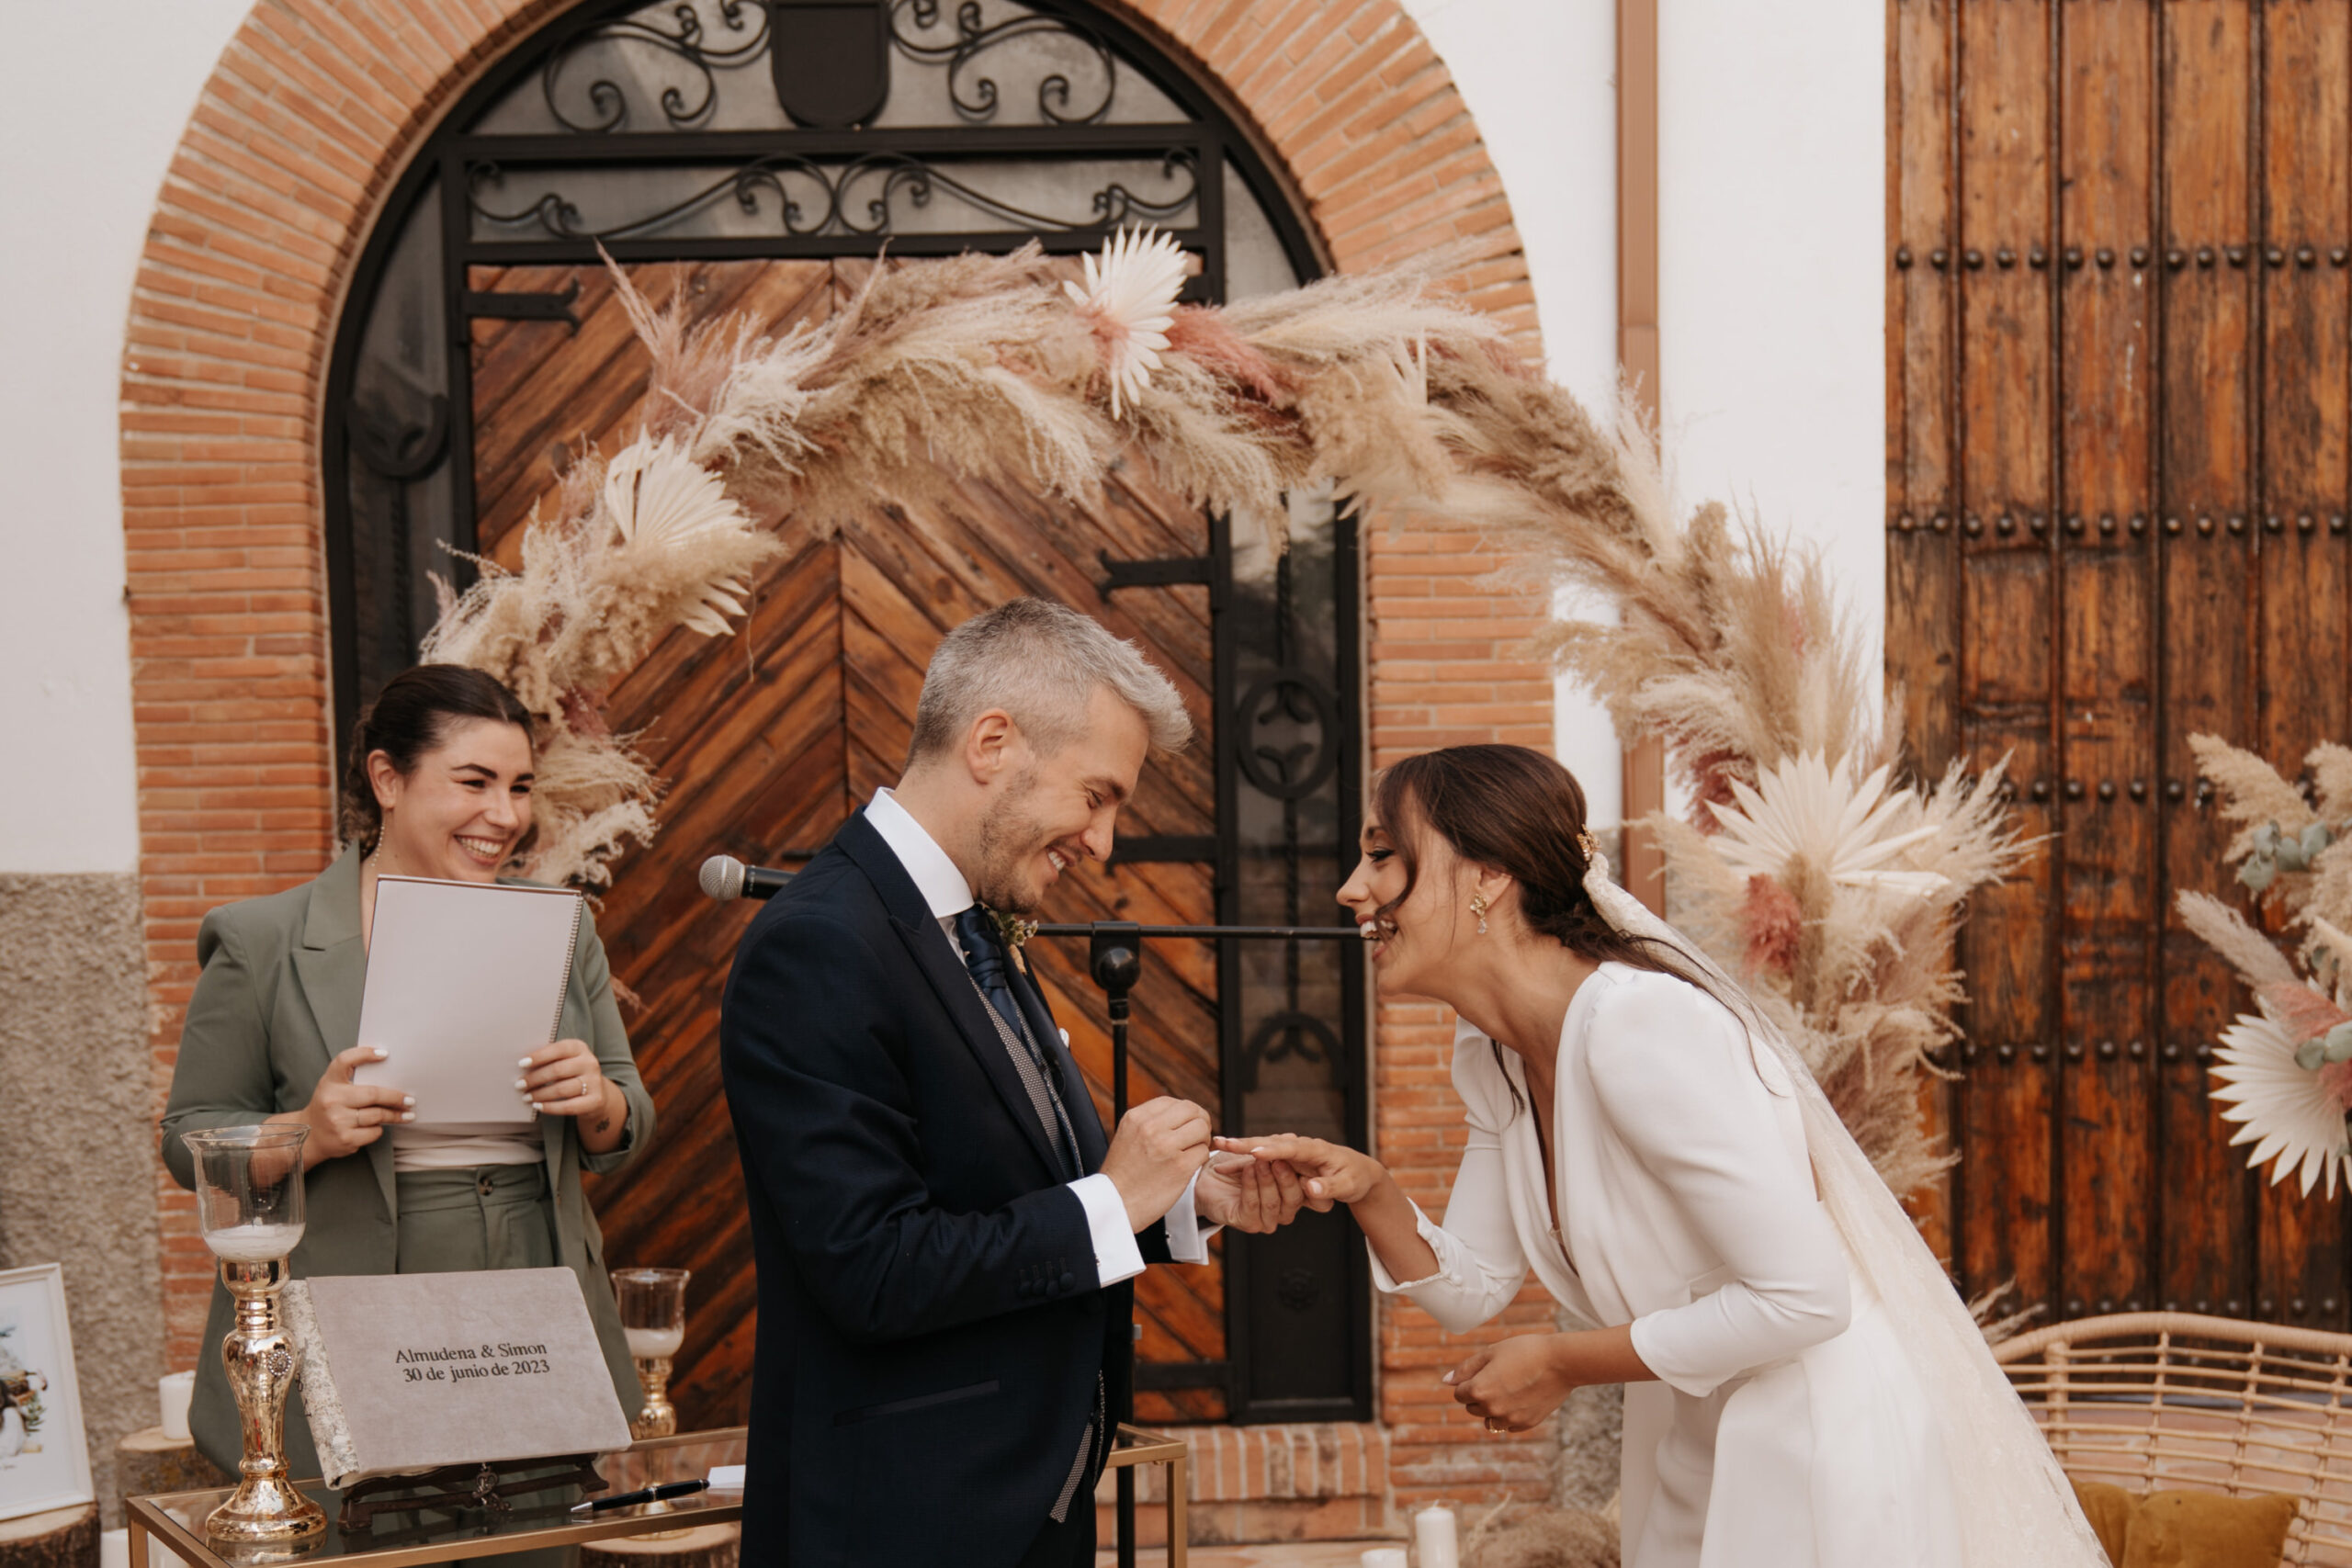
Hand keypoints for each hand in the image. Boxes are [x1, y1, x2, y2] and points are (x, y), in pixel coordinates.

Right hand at [286, 1045, 411, 1164]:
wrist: (308, 1136)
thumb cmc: (328, 1106)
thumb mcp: (332, 1086)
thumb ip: (352, 1077)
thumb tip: (388, 1069)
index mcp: (329, 1082)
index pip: (344, 1061)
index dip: (364, 1054)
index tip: (385, 1054)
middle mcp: (331, 1100)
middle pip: (373, 1094)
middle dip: (396, 1098)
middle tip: (410, 1100)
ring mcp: (337, 1121)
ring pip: (377, 1115)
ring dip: (394, 1115)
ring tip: (406, 1115)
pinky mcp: (345, 1139)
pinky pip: (374, 1132)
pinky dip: (379, 1129)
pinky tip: (378, 1127)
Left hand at [521, 1038, 608, 1118]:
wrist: (597, 1091)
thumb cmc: (571, 1073)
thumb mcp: (564, 1059)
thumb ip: (548, 1059)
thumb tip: (522, 1065)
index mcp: (579, 1048)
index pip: (558, 1049)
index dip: (539, 1056)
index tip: (521, 1064)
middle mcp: (589, 1063)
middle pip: (557, 1070)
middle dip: (535, 1078)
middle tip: (519, 1085)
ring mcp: (594, 1082)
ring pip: (561, 1089)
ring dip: (539, 1094)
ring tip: (526, 1097)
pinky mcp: (595, 1100)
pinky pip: (568, 1106)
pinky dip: (550, 1108)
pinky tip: (538, 1106)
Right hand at [1100, 1097, 1210, 1231]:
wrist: (1115, 1205)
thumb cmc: (1122, 1175)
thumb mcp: (1127, 1136)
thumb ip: (1150, 1122)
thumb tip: (1178, 1113)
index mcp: (1136, 1118)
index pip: (1172, 1102)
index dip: (1184, 1113)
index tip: (1185, 1125)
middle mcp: (1151, 1128)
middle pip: (1192, 1110)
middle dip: (1199, 1122)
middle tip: (1196, 1137)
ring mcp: (1166, 1146)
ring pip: (1202, 1128)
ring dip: (1202, 1140)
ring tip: (1191, 1152)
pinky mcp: (1180, 1166)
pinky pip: (1203, 1152)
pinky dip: (1200, 1158)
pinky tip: (1188, 1166)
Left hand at [1194, 1152, 1308, 1233]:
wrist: (1206, 1176)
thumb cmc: (1234, 1165)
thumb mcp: (1258, 1155)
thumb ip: (1275, 1152)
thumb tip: (1293, 1138)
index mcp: (1290, 1195)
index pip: (1303, 1187)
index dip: (1297, 1171)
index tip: (1291, 1153)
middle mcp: (1282, 1211)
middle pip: (1293, 1198)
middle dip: (1285, 1178)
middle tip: (1277, 1160)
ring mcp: (1266, 1220)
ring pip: (1273, 1203)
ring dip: (1265, 1180)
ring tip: (1258, 1162)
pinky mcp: (1248, 1224)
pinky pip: (1252, 1205)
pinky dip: (1250, 1186)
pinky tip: (1247, 1170)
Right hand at [1212, 1133, 1387, 1210]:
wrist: (1359, 1171)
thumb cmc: (1355, 1178)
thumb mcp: (1347, 1186)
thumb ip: (1328, 1189)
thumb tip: (1311, 1189)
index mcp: (1316, 1150)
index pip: (1291, 1149)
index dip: (1273, 1150)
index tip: (1254, 1152)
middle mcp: (1301, 1145)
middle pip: (1270, 1142)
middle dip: (1246, 1143)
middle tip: (1223, 1143)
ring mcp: (1292, 1149)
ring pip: (1262, 1145)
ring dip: (1240, 1145)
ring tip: (1219, 1143)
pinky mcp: (1286, 1155)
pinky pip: (1262, 1153)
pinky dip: (1245, 1153)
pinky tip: (1225, 1151)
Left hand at [1448, 1334, 1577, 1432]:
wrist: (1561, 1362)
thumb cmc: (1524, 1351)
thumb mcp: (1491, 1353)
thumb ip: (1466, 1369)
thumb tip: (1446, 1381)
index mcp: (1479, 1390)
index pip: (1459, 1393)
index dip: (1468, 1381)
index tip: (1485, 1371)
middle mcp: (1492, 1409)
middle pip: (1472, 1408)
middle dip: (1479, 1395)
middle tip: (1498, 1377)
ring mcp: (1510, 1419)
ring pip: (1489, 1420)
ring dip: (1492, 1408)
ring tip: (1509, 1389)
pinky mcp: (1526, 1424)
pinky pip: (1508, 1425)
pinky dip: (1509, 1415)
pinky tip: (1521, 1398)